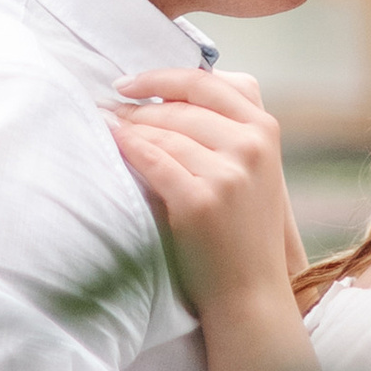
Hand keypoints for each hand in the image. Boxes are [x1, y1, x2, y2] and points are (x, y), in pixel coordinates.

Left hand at [107, 68, 295, 310]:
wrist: (250, 292)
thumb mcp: (253, 167)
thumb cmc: (242, 227)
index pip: (205, 83)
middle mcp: (251, 146)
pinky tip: (112, 143)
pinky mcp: (200, 201)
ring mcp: (228, 173)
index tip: (129, 83)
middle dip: (138, 107)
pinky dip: (127, 149)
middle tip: (109, 109)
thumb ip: (225, 126)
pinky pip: (152, 160)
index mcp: (264, 128)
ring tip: (106, 125)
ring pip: (163, 133)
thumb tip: (163, 91)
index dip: (160, 78)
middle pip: (180, 108)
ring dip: (127, 127)